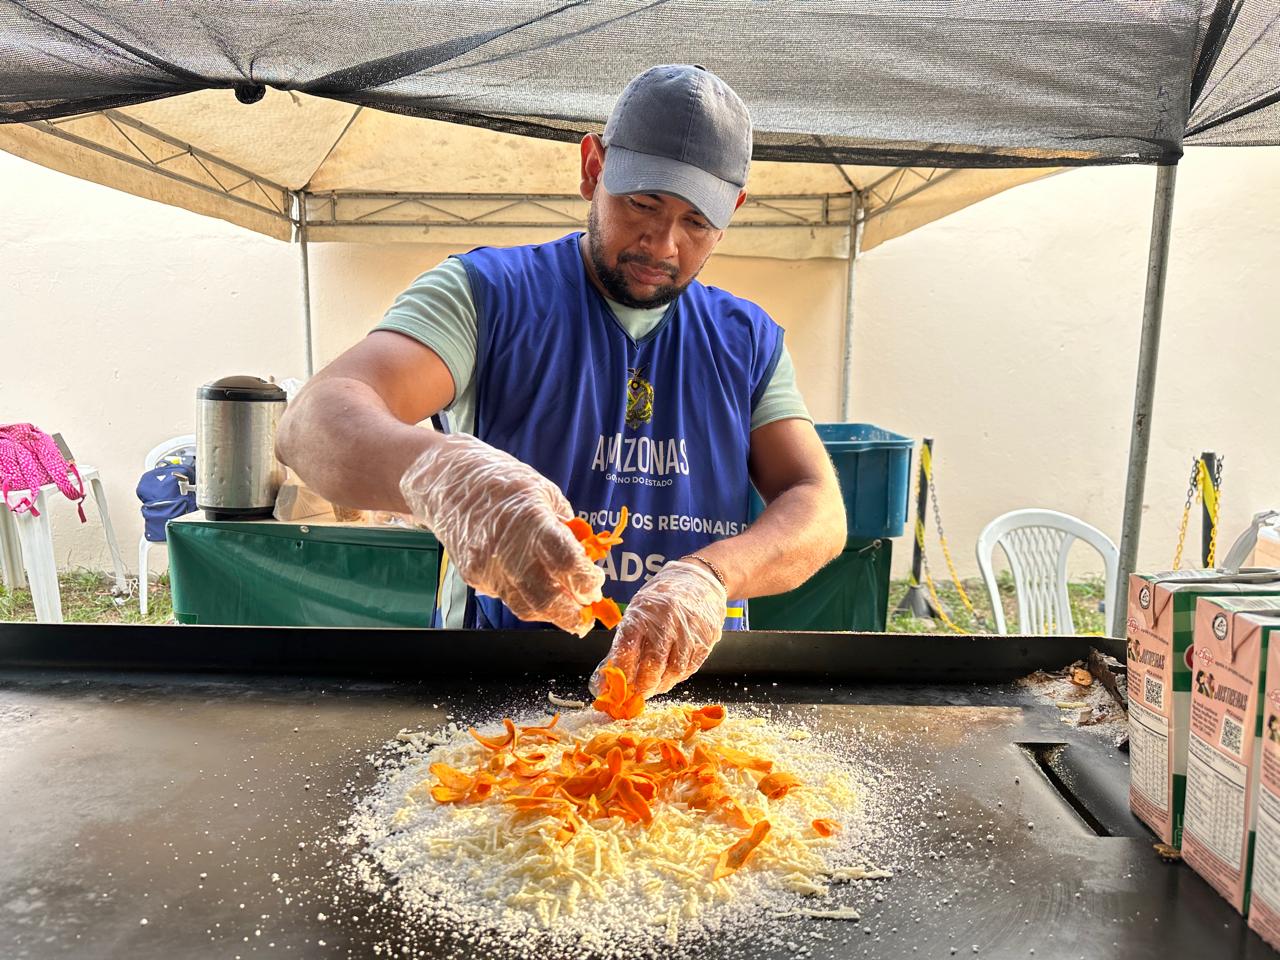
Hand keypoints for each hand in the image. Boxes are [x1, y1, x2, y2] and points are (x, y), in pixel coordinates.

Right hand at [400, 433, 604, 634]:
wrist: (447, 481)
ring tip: (566, 610)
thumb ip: (564, 526)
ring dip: (550, 613)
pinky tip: (534, 587)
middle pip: (546, 599)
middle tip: (585, 616)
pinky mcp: (473, 576)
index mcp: (533, 522)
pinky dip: (525, 597)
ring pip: (525, 607)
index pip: (566, 563)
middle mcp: (508, 551)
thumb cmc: (500, 481)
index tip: (595, 585)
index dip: (585, 581)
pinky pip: (506, 596)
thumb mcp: (544, 492)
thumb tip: (583, 555)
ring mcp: (488, 568)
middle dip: (571, 615)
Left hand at [590, 560, 727, 697]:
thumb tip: (612, 674)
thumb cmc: (662, 598)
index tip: (618, 688)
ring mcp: (688, 631)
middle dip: (644, 686)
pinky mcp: (706, 639)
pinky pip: (690, 667)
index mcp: (643, 613)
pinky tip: (671, 676)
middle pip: (653, 666)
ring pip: (674, 671)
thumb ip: (627, 639)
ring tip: (654, 686)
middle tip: (638, 694)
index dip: (622, 674)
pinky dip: (678, 677)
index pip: (627, 650)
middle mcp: (666, 621)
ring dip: (662, 684)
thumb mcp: (638, 610)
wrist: (698, 580)